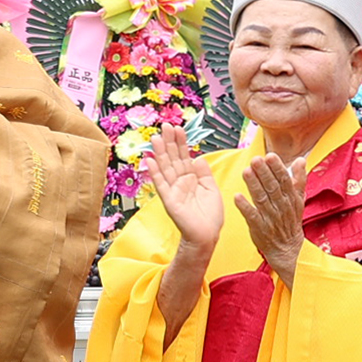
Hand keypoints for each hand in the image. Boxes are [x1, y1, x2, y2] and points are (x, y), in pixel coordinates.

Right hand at [143, 122, 225, 251]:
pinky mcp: (169, 200)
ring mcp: (173, 190)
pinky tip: (150, 160)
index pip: (184, 156)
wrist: (207, 235)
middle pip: (173, 158)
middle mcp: (180, 182)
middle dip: (169, 142)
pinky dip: (155, 173)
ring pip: (166, 167)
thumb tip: (198, 158)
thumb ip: (204, 173)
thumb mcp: (212, 189)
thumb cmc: (210, 216)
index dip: (181, 143)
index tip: (178, 129)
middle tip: (165, 126)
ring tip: (155, 138)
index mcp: (191, 178)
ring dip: (160, 153)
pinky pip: (161, 184)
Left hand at [234, 151, 306, 285]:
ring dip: (253, 185)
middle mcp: (282, 207)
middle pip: (272, 188)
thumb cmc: (290, 220)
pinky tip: (237, 197)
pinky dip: (245, 207)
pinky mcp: (260, 228)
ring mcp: (270, 218)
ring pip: (262, 199)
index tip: (270, 156)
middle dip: (264, 173)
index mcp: (291, 199)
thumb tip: (301, 160)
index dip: (277, 168)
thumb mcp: (299, 200)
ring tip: (246, 172)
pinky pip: (252, 217)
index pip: (285, 180)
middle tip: (255, 160)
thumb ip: (299, 179)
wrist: (287, 249)